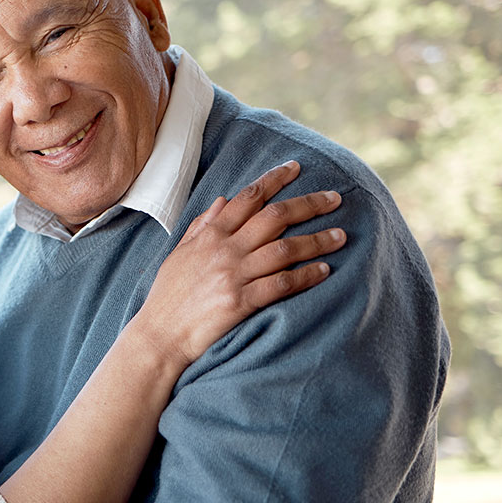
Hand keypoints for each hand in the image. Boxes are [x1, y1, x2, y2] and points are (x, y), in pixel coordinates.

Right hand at [134, 160, 345, 369]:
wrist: (160, 335)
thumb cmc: (168, 295)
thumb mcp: (181, 253)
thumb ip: (202, 225)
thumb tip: (225, 199)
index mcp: (209, 235)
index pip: (247, 198)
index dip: (273, 180)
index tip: (295, 167)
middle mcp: (224, 250)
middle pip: (275, 218)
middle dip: (308, 204)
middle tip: (335, 198)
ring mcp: (233, 275)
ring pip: (285, 249)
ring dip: (317, 240)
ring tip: (341, 236)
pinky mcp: (241, 302)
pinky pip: (282, 284)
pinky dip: (306, 276)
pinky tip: (324, 271)